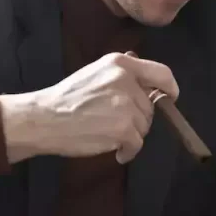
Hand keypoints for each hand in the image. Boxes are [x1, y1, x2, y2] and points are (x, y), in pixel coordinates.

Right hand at [0, 52, 178, 163]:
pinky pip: (137, 144)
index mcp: (121, 64)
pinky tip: (115, 151)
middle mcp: (127, 81)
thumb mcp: (95, 73)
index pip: (161, 73)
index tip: (171, 98)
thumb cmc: (67, 98)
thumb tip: (147, 80)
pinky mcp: (124, 128)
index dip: (170, 88)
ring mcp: (127, 105)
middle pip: (150, 107)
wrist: (45, 118)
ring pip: (144, 127)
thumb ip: (121, 75)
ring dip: (130, 135)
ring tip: (107, 134)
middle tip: (113, 123)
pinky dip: (128, 151)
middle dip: (137, 119)